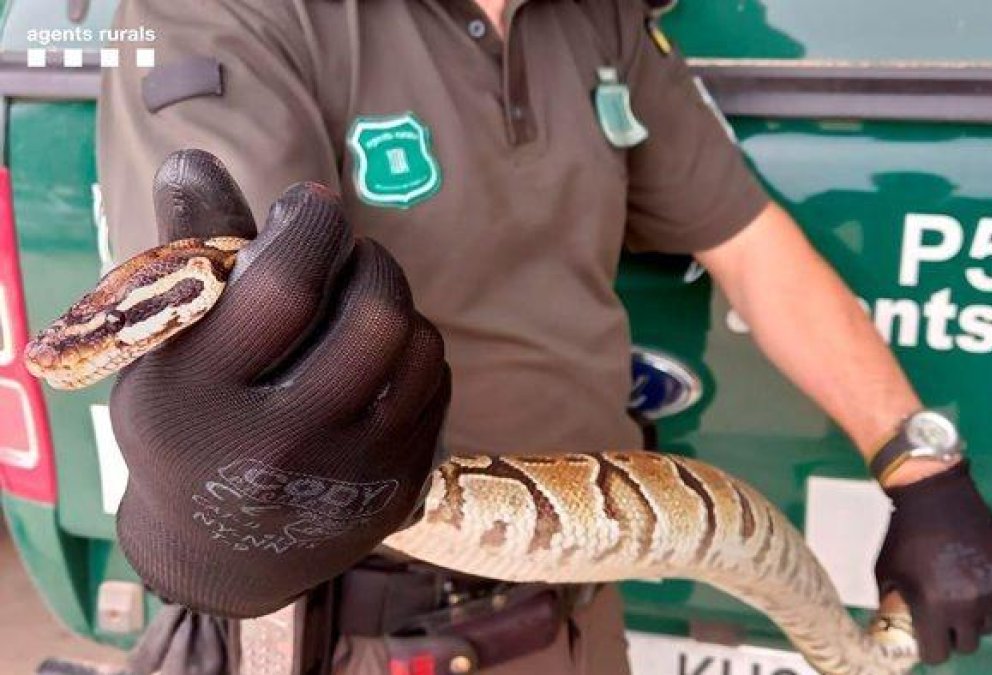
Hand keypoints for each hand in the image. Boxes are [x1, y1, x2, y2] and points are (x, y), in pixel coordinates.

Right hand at [111, 150, 449, 617]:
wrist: (223, 554)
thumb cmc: (187, 424)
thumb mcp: (165, 350)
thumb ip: (189, 255)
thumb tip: (197, 158)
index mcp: (200, 403)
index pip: (285, 288)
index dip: (312, 225)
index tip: (311, 203)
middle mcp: (279, 447)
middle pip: (373, 317)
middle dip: (371, 261)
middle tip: (349, 254)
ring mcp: (349, 477)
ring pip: (417, 346)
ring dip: (396, 303)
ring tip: (361, 302)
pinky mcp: (398, 489)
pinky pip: (438, 384)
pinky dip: (415, 351)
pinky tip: (378, 358)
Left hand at [874, 460, 991, 663]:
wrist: (934, 495)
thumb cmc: (903, 534)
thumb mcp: (886, 573)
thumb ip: (893, 605)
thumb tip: (893, 627)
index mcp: (932, 607)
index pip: (938, 654)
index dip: (931, 648)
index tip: (929, 637)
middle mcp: (968, 605)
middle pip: (968, 644)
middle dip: (954, 635)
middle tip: (946, 618)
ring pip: (990, 625)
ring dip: (976, 618)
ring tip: (962, 597)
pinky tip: (981, 586)